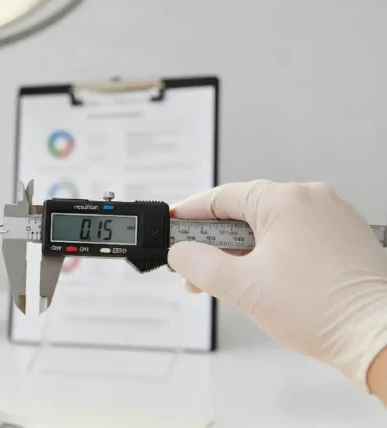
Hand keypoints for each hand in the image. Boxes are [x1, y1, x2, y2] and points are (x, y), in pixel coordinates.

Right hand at [168, 180, 386, 391]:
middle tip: (194, 269)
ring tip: (227, 284)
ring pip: (270, 228)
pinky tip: (259, 282)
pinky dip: (270, 256)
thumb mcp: (241, 287)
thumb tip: (180, 253)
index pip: (222, 197)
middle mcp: (312, 200)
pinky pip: (294, 238)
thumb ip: (199, 265)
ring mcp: (333, 218)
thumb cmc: (322, 311)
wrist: (379, 338)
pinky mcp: (345, 239)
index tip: (171, 227)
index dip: (190, 214)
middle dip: (215, 244)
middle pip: (245, 214)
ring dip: (242, 253)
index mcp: (286, 200)